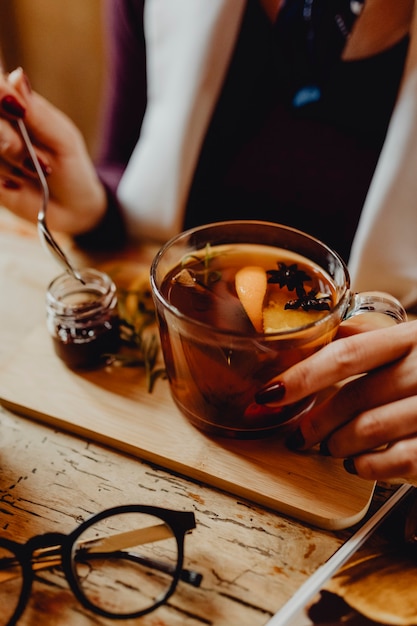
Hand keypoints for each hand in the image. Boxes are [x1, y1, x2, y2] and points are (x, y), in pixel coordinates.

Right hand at [0, 68, 105, 233]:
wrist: (71, 208)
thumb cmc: (71, 166)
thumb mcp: (62, 139)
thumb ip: (36, 113)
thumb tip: (18, 76)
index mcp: (15, 102)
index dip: (0, 95)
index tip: (18, 110)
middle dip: (10, 142)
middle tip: (39, 161)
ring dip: (12, 165)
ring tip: (33, 172)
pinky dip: (4, 181)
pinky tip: (17, 185)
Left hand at [256, 318, 416, 481]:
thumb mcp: (415, 341)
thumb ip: (374, 337)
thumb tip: (329, 332)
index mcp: (414, 338)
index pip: (347, 354)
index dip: (303, 376)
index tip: (268, 393)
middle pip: (354, 396)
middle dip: (316, 421)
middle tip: (299, 435)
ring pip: (370, 430)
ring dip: (338, 444)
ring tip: (331, 448)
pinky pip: (398, 460)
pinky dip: (368, 466)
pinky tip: (359, 464)